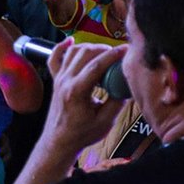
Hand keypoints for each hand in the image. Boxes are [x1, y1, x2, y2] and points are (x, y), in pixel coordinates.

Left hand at [41, 38, 127, 155]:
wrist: (59, 141)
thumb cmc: (82, 134)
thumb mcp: (105, 122)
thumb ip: (117, 102)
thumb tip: (129, 84)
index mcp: (76, 92)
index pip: (96, 65)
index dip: (113, 55)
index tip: (126, 49)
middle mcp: (65, 81)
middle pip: (85, 53)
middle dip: (104, 49)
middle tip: (118, 54)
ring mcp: (58, 79)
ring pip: (72, 52)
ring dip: (90, 48)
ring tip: (105, 54)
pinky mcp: (55, 80)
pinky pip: (55, 58)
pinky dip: (62, 47)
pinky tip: (71, 41)